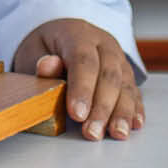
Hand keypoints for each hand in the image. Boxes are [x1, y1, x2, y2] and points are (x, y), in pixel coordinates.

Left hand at [14, 18, 143, 140]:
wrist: (58, 37)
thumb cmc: (44, 49)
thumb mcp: (33, 52)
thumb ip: (41, 63)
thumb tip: (47, 66)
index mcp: (78, 34)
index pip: (83, 60)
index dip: (82, 88)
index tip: (76, 114)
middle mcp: (103, 44)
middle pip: (109, 75)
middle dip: (102, 107)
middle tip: (93, 132)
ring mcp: (118, 58)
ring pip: (125, 84)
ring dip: (122, 112)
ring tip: (117, 133)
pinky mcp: (126, 73)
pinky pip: (134, 91)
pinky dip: (135, 109)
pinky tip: (134, 124)